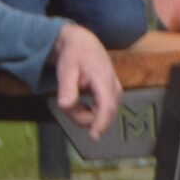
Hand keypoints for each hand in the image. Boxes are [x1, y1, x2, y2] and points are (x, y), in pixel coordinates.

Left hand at [49, 23, 119, 137]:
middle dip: (82, 116)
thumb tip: (65, 106)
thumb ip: (67, 88)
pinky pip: (102, 111)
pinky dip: (88, 112)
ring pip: (102, 114)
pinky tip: (80, 102)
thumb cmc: (74, 55)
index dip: (101, 123)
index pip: (106, 106)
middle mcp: (114, 88)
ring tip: (71, 98)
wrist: (84, 43)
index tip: (93, 136)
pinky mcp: (112, 95)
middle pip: (103, 114)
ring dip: (84, 114)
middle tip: (64, 104)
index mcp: (103, 80)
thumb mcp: (66, 68)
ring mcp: (115, 92)